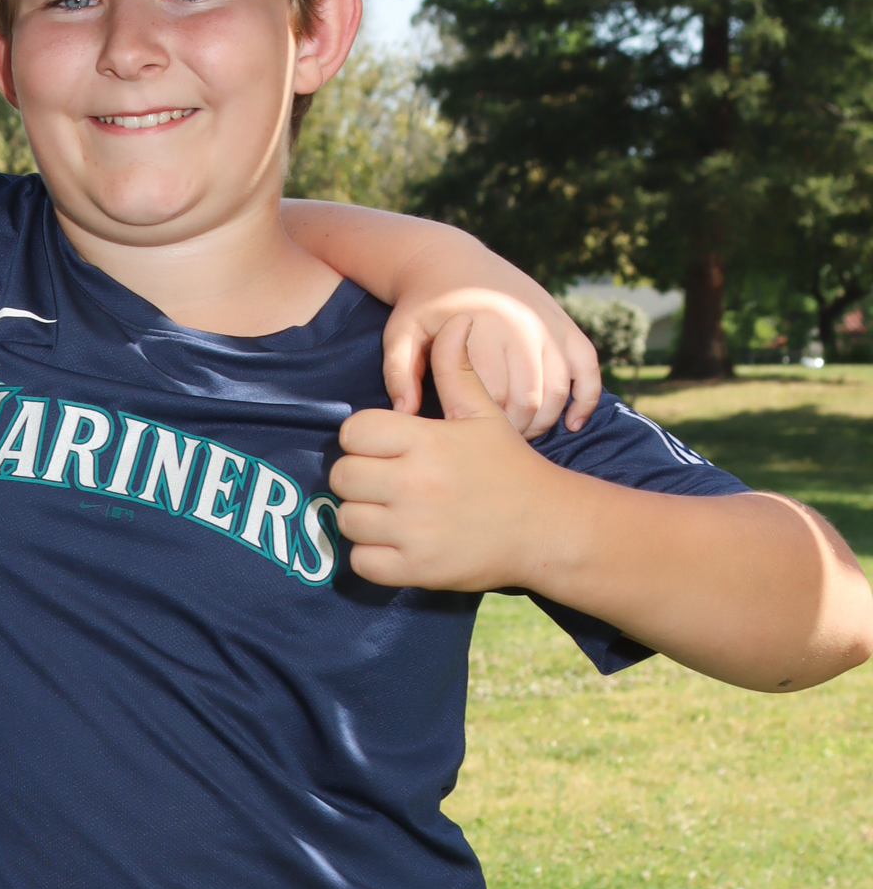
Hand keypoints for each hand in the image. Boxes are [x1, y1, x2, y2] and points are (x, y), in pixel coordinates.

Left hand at [331, 380, 570, 593]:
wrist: (546, 528)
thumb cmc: (510, 467)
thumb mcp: (484, 414)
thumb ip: (457, 370)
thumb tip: (454, 320)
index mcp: (426, 441)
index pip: (353, 432)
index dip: (361, 438)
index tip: (380, 448)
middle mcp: (415, 484)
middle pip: (342, 476)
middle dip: (357, 477)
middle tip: (381, 482)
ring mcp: (414, 530)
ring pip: (347, 520)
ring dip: (361, 517)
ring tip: (387, 512)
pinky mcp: (416, 569)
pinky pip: (361, 563)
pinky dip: (370, 556)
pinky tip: (392, 543)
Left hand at [383, 287, 601, 437]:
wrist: (450, 261)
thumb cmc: (422, 307)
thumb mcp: (401, 335)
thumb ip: (399, 373)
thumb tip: (404, 414)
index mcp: (481, 330)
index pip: (492, 399)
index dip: (483, 429)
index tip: (469, 442)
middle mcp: (521, 325)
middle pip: (528, 399)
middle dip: (515, 430)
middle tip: (495, 444)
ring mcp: (547, 324)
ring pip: (558, 389)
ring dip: (545, 420)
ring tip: (521, 434)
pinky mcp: (564, 324)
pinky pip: (588, 366)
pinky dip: (586, 398)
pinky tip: (573, 423)